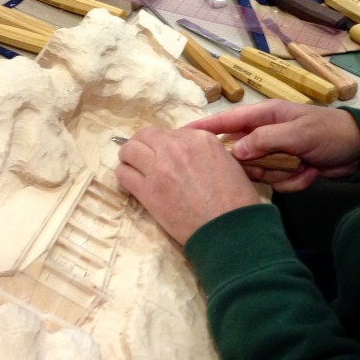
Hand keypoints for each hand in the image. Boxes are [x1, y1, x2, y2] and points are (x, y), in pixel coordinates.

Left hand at [115, 126, 262, 244]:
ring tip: (134, 170)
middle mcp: (176, 145)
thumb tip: (188, 156)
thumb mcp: (228, 162)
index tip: (167, 158)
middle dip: (142, 145)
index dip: (165, 145)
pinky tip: (132, 184)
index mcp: (200, 137)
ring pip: (129, 150)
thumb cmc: (237, 199)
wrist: (229, 227)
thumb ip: (204, 152)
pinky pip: (123, 174)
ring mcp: (159, 166)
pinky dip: (125, 176)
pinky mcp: (147, 190)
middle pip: (145, 135)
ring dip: (129, 159)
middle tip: (144, 159)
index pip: (170, 132)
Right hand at [186, 100, 359, 191]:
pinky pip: (276, 182)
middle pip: (240, 155)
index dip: (202, 129)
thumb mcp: (297, 133)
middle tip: (278, 164)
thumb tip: (234, 151)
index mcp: (264, 116)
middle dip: (259, 165)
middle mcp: (265, 134)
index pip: (225, 121)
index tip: (179, 136)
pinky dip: (294, 181)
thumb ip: (264, 140)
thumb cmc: (329, 132)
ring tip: (302, 165)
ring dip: (281, 174)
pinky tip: (309, 172)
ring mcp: (275, 154)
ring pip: (259, 172)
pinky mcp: (285, 170)